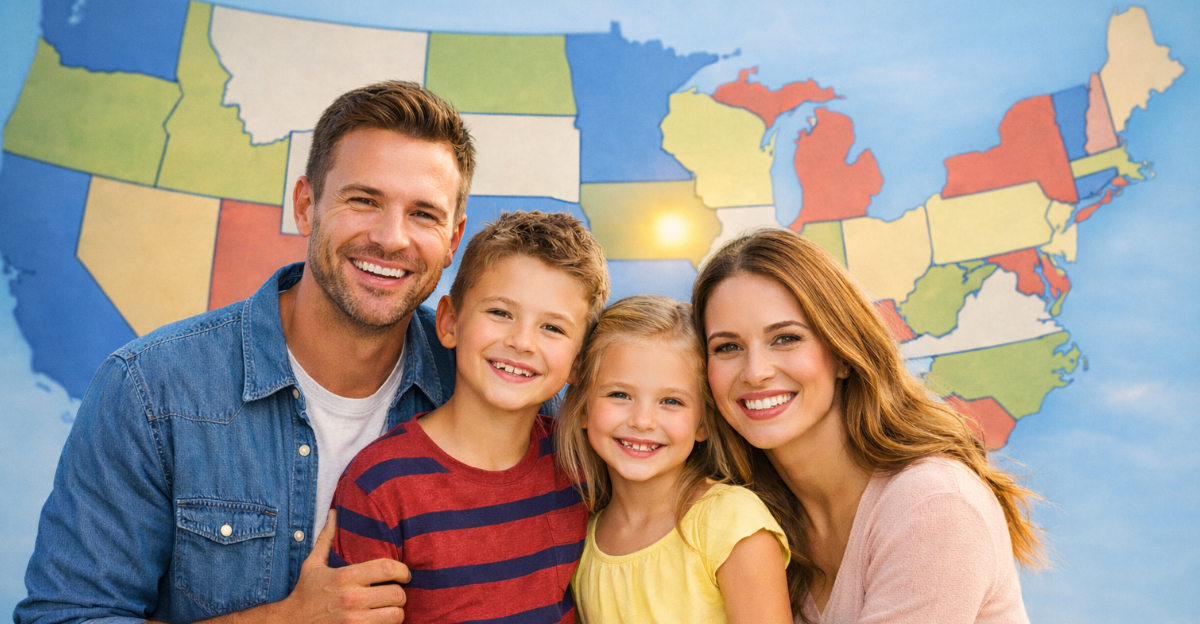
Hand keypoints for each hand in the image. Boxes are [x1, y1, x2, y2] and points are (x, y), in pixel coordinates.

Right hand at [277, 509, 411, 623]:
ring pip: (396, 615)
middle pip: (397, 594)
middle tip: (396, 594)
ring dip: (397, 613)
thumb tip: (334, 512)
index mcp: (345, 577)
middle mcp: (352, 599)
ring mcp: (354, 621)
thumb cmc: (305, 594)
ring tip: (390, 609)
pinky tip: (380, 621)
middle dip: (401, 594)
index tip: (404, 574)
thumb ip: (327, 538)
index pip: (388, 568)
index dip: (403, 570)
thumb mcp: (313, 564)